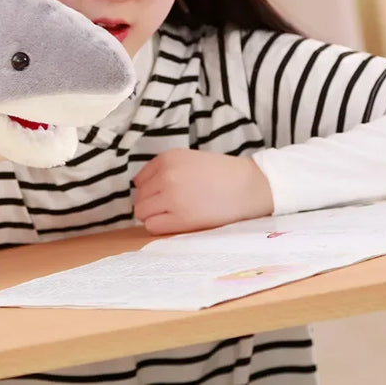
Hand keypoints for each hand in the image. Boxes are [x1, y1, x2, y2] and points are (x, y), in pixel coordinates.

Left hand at [132, 149, 273, 234]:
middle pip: (139, 197)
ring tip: (173, 215)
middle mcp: (166, 175)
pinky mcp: (181, 217)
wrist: (248, 186)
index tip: (164, 195)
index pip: (140, 180)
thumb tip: (137, 185)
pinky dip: (159, 226)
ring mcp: (172, 197)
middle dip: (151, 203)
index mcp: (167, 158)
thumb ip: (163, 169)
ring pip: (142, 212)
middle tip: (170, 207)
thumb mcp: (188, 159)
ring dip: (153, 215)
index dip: (150, 190)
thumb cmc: (220, 174)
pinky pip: (152, 226)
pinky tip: (175, 222)